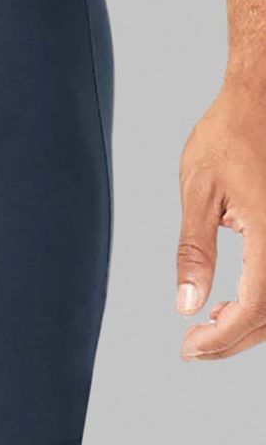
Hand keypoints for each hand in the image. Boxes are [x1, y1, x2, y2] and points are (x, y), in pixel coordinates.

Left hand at [177, 78, 265, 358]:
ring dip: (251, 324)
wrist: (264, 97)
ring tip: (209, 324)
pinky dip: (265, 301)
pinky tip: (233, 301)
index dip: (221, 338)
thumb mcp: (198, 192)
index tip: (188, 348)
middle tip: (192, 347)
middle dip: (233, 339)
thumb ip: (193, 251)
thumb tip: (187, 304)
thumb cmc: (228, 135)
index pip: (254, 309)